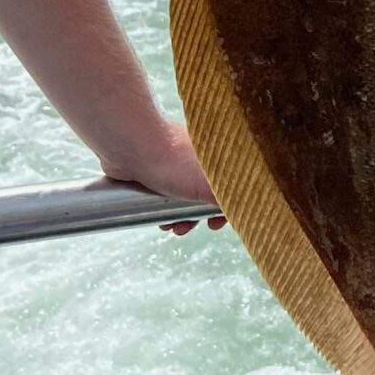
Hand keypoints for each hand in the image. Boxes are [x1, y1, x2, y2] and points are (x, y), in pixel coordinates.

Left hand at [101, 119, 223, 234]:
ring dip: (179, 217)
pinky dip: (162, 210)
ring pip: (183, 198)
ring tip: (172, 226)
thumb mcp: (212, 186)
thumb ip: (230, 200)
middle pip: (206, 194)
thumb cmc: (175, 162)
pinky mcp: (153, 171)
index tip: (216, 221)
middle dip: (199, 215)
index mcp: (216, 158)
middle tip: (193, 225)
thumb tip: (241, 211)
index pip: (229, 186)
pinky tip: (159, 218)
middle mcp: (197, 160)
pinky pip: (163, 197)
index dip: (225, 207)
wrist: (132, 148)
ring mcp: (174, 165)